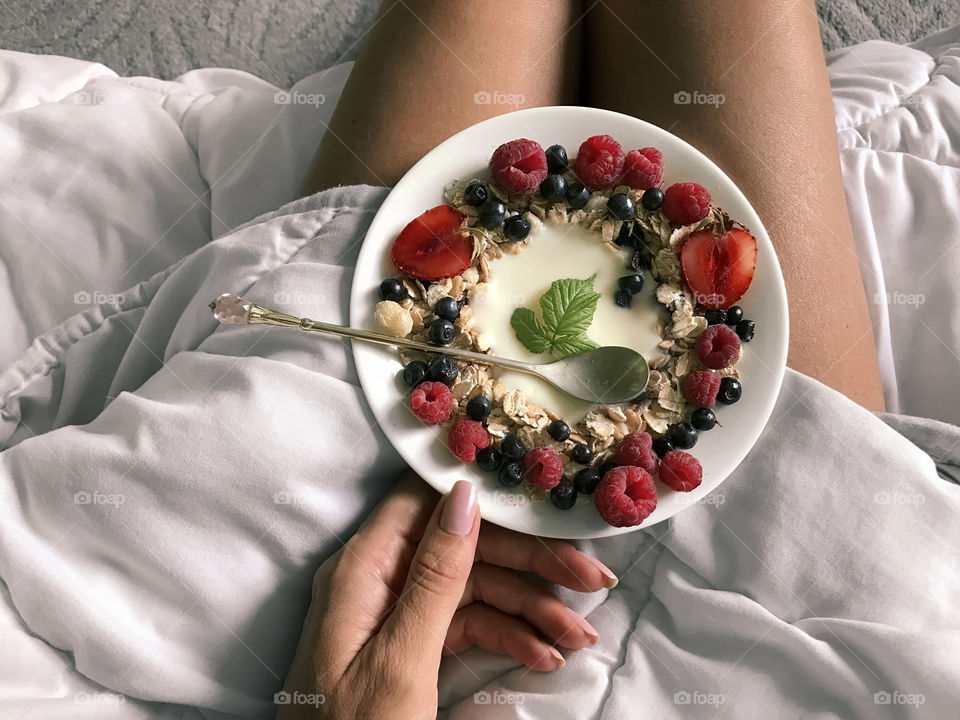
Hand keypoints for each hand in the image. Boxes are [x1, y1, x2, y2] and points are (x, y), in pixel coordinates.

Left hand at [276, 473, 616, 718]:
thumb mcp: (401, 658)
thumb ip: (434, 577)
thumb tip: (463, 497)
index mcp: (362, 568)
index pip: (427, 502)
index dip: (484, 499)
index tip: (541, 507)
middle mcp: (378, 580)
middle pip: (463, 547)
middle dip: (530, 564)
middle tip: (591, 581)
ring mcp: (397, 614)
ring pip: (475, 589)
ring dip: (530, 610)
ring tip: (578, 637)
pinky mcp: (412, 645)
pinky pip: (467, 624)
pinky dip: (507, 638)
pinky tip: (543, 657)